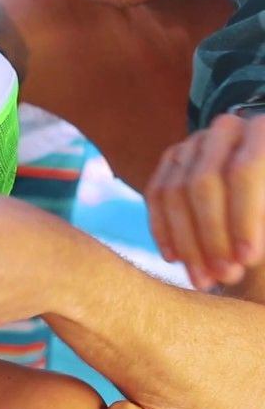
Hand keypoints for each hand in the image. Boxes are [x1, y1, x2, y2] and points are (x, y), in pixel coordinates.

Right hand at [146, 113, 264, 289]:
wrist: (257, 213)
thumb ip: (263, 222)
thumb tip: (248, 249)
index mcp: (263, 133)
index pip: (246, 170)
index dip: (245, 217)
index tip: (247, 259)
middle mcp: (227, 129)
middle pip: (204, 182)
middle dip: (212, 235)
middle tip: (225, 275)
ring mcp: (194, 143)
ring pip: (175, 192)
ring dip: (188, 242)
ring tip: (204, 279)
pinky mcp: (171, 161)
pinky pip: (156, 196)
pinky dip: (164, 232)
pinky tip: (176, 260)